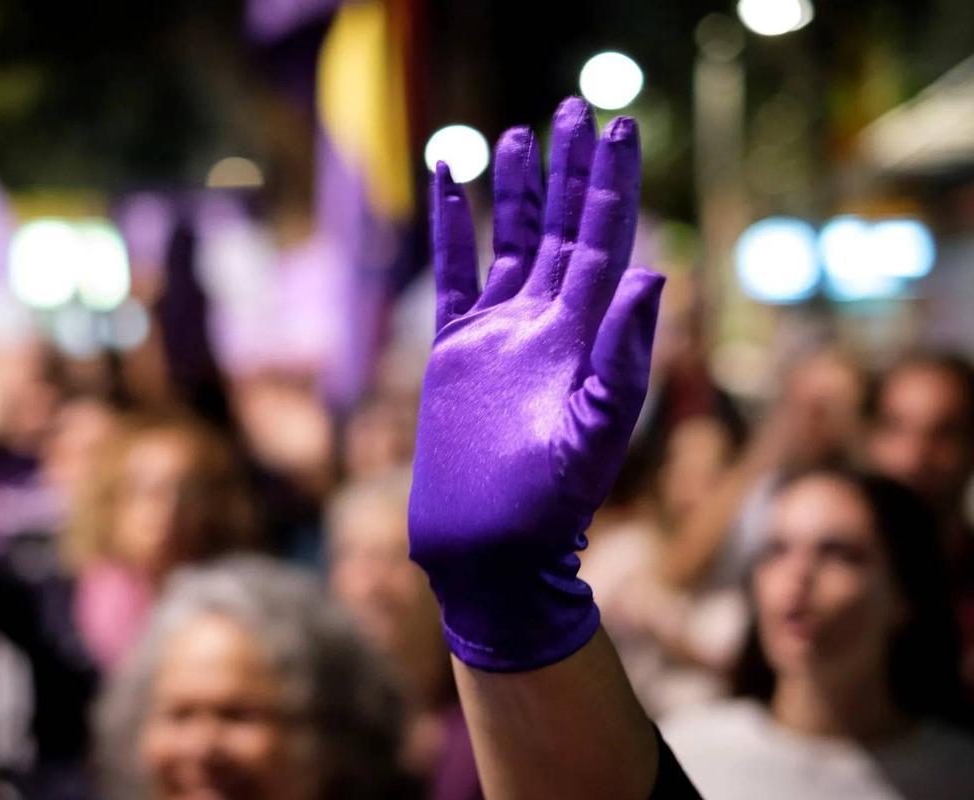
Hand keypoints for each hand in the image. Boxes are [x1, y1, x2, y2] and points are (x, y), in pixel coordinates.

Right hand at [408, 97, 664, 671]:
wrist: (488, 548)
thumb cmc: (546, 509)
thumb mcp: (595, 435)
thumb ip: (622, 357)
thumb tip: (653, 271)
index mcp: (584, 337)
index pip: (605, 241)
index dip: (612, 183)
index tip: (619, 127)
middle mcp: (545, 324)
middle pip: (564, 227)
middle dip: (572, 168)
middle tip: (578, 106)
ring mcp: (499, 334)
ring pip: (511, 242)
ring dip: (518, 189)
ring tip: (518, 134)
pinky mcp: (455, 351)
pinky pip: (454, 276)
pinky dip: (451, 228)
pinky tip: (450, 184)